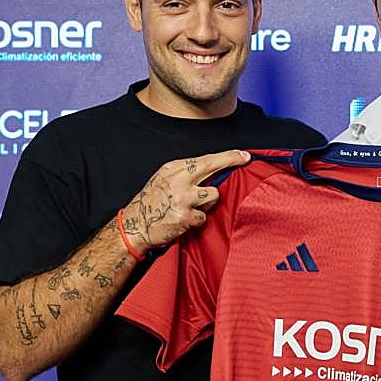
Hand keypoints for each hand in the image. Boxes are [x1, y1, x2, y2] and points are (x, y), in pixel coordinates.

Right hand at [120, 149, 249, 251]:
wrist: (136, 224)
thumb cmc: (152, 202)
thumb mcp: (165, 179)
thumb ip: (186, 174)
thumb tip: (213, 171)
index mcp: (174, 169)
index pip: (206, 159)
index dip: (228, 156)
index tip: (243, 155)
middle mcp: (179, 180)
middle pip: (213, 169)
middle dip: (231, 162)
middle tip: (244, 160)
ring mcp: (183, 199)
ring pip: (213, 196)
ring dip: (207, 203)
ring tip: (192, 207)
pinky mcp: (186, 217)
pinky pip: (204, 216)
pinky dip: (197, 219)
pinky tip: (184, 220)